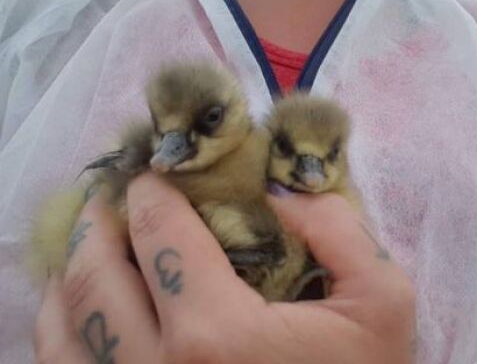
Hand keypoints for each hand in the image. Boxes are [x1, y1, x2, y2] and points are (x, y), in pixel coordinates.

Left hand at [34, 173, 415, 362]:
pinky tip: (81, 304)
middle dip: (98, 222)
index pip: (162, 235)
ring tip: (91, 241)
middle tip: (112, 197)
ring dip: (71, 270)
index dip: (152, 193)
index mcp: (219, 334)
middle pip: (96, 277)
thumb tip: (276, 191)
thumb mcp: (381, 299)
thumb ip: (338, 229)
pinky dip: (62, 325)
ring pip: (65, 327)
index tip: (153, 176)